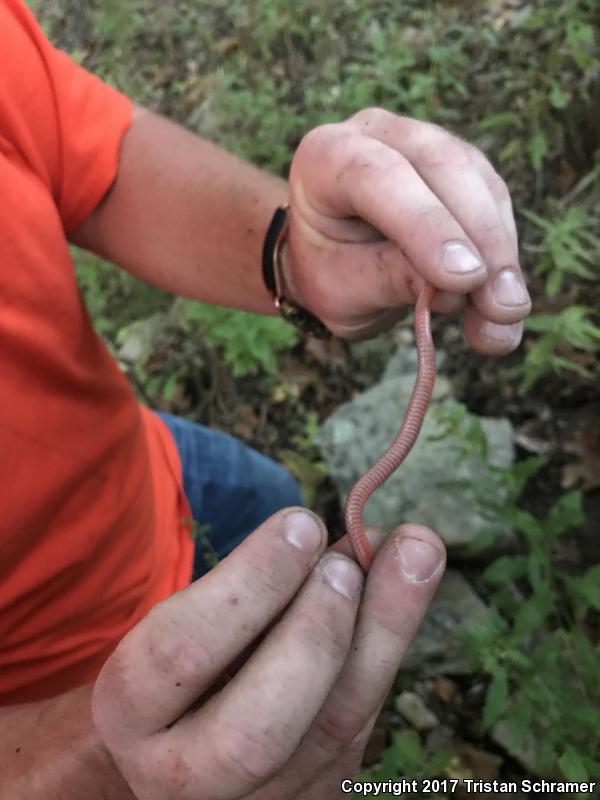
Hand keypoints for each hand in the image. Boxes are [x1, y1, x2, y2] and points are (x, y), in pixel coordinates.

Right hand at [92, 508, 444, 798]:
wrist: (184, 757)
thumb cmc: (189, 669)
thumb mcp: (192, 621)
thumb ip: (260, 583)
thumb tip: (355, 532)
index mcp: (133, 714)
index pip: (178, 655)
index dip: (250, 585)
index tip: (302, 523)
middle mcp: (185, 777)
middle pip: (254, 732)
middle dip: (313, 635)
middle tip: (346, 564)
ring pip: (333, 736)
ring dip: (381, 634)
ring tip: (411, 556)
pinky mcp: (315, 798)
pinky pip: (363, 732)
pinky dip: (388, 652)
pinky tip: (406, 592)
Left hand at [285, 107, 530, 349]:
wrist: (334, 258)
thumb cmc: (329, 271)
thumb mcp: (344, 288)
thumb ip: (391, 279)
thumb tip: (460, 288)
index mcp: (326, 155)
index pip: (379, 176)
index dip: (426, 225)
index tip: (464, 279)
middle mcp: (378, 134)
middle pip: (443, 166)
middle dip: (481, 239)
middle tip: (502, 306)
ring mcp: (425, 141)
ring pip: (480, 183)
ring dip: (501, 252)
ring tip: (506, 313)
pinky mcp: (462, 164)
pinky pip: (495, 202)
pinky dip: (505, 253)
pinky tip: (506, 301)